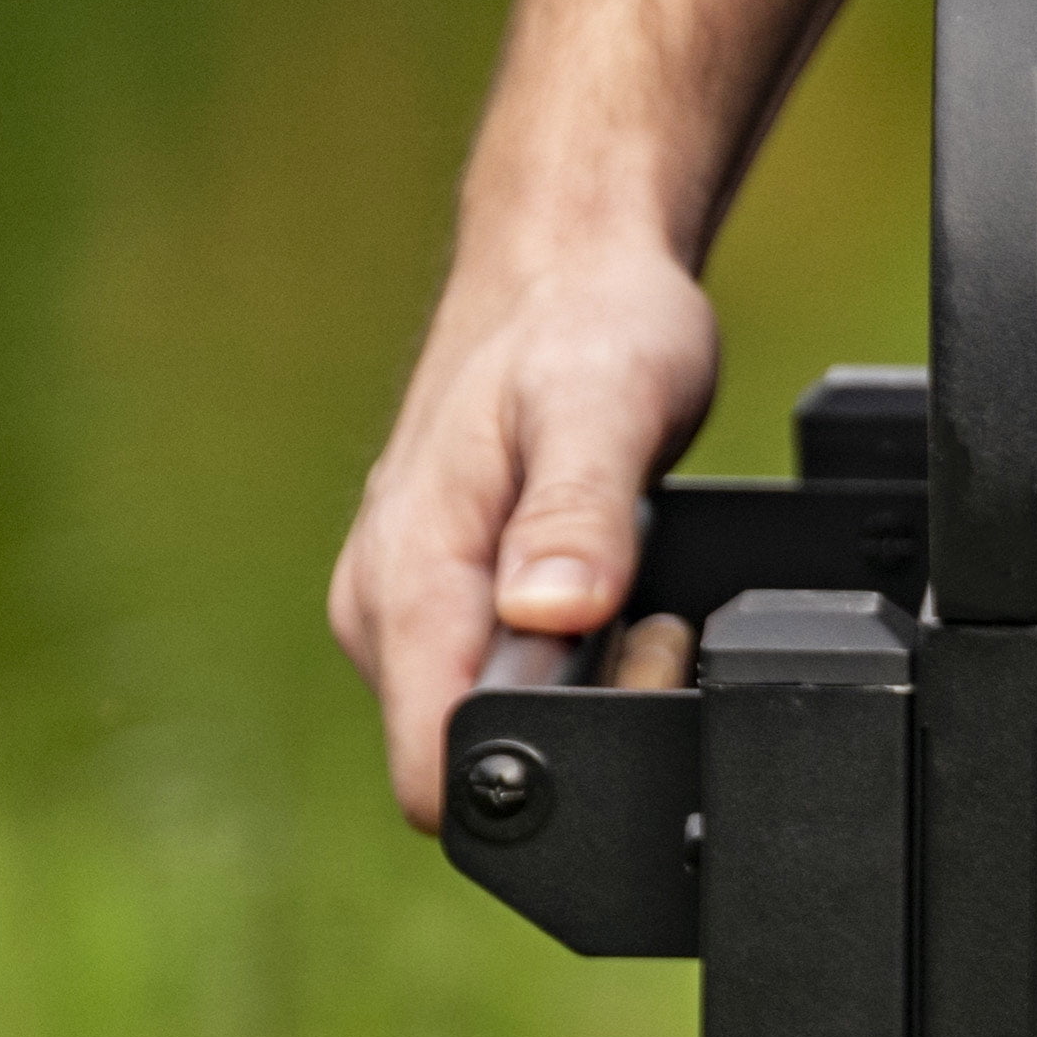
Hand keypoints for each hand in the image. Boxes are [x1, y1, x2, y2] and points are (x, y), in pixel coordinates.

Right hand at [329, 232, 723, 827]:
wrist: (567, 270)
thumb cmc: (589, 325)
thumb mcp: (606, 407)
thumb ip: (579, 516)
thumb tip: (552, 614)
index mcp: (404, 578)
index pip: (430, 766)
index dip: (543, 764)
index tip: (626, 671)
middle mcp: (382, 607)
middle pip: (464, 758)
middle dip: (578, 731)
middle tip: (654, 626)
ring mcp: (405, 607)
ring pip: (487, 726)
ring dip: (580, 696)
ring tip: (640, 600)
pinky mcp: (441, 602)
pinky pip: (500, 682)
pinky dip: (572, 667)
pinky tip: (616, 601)